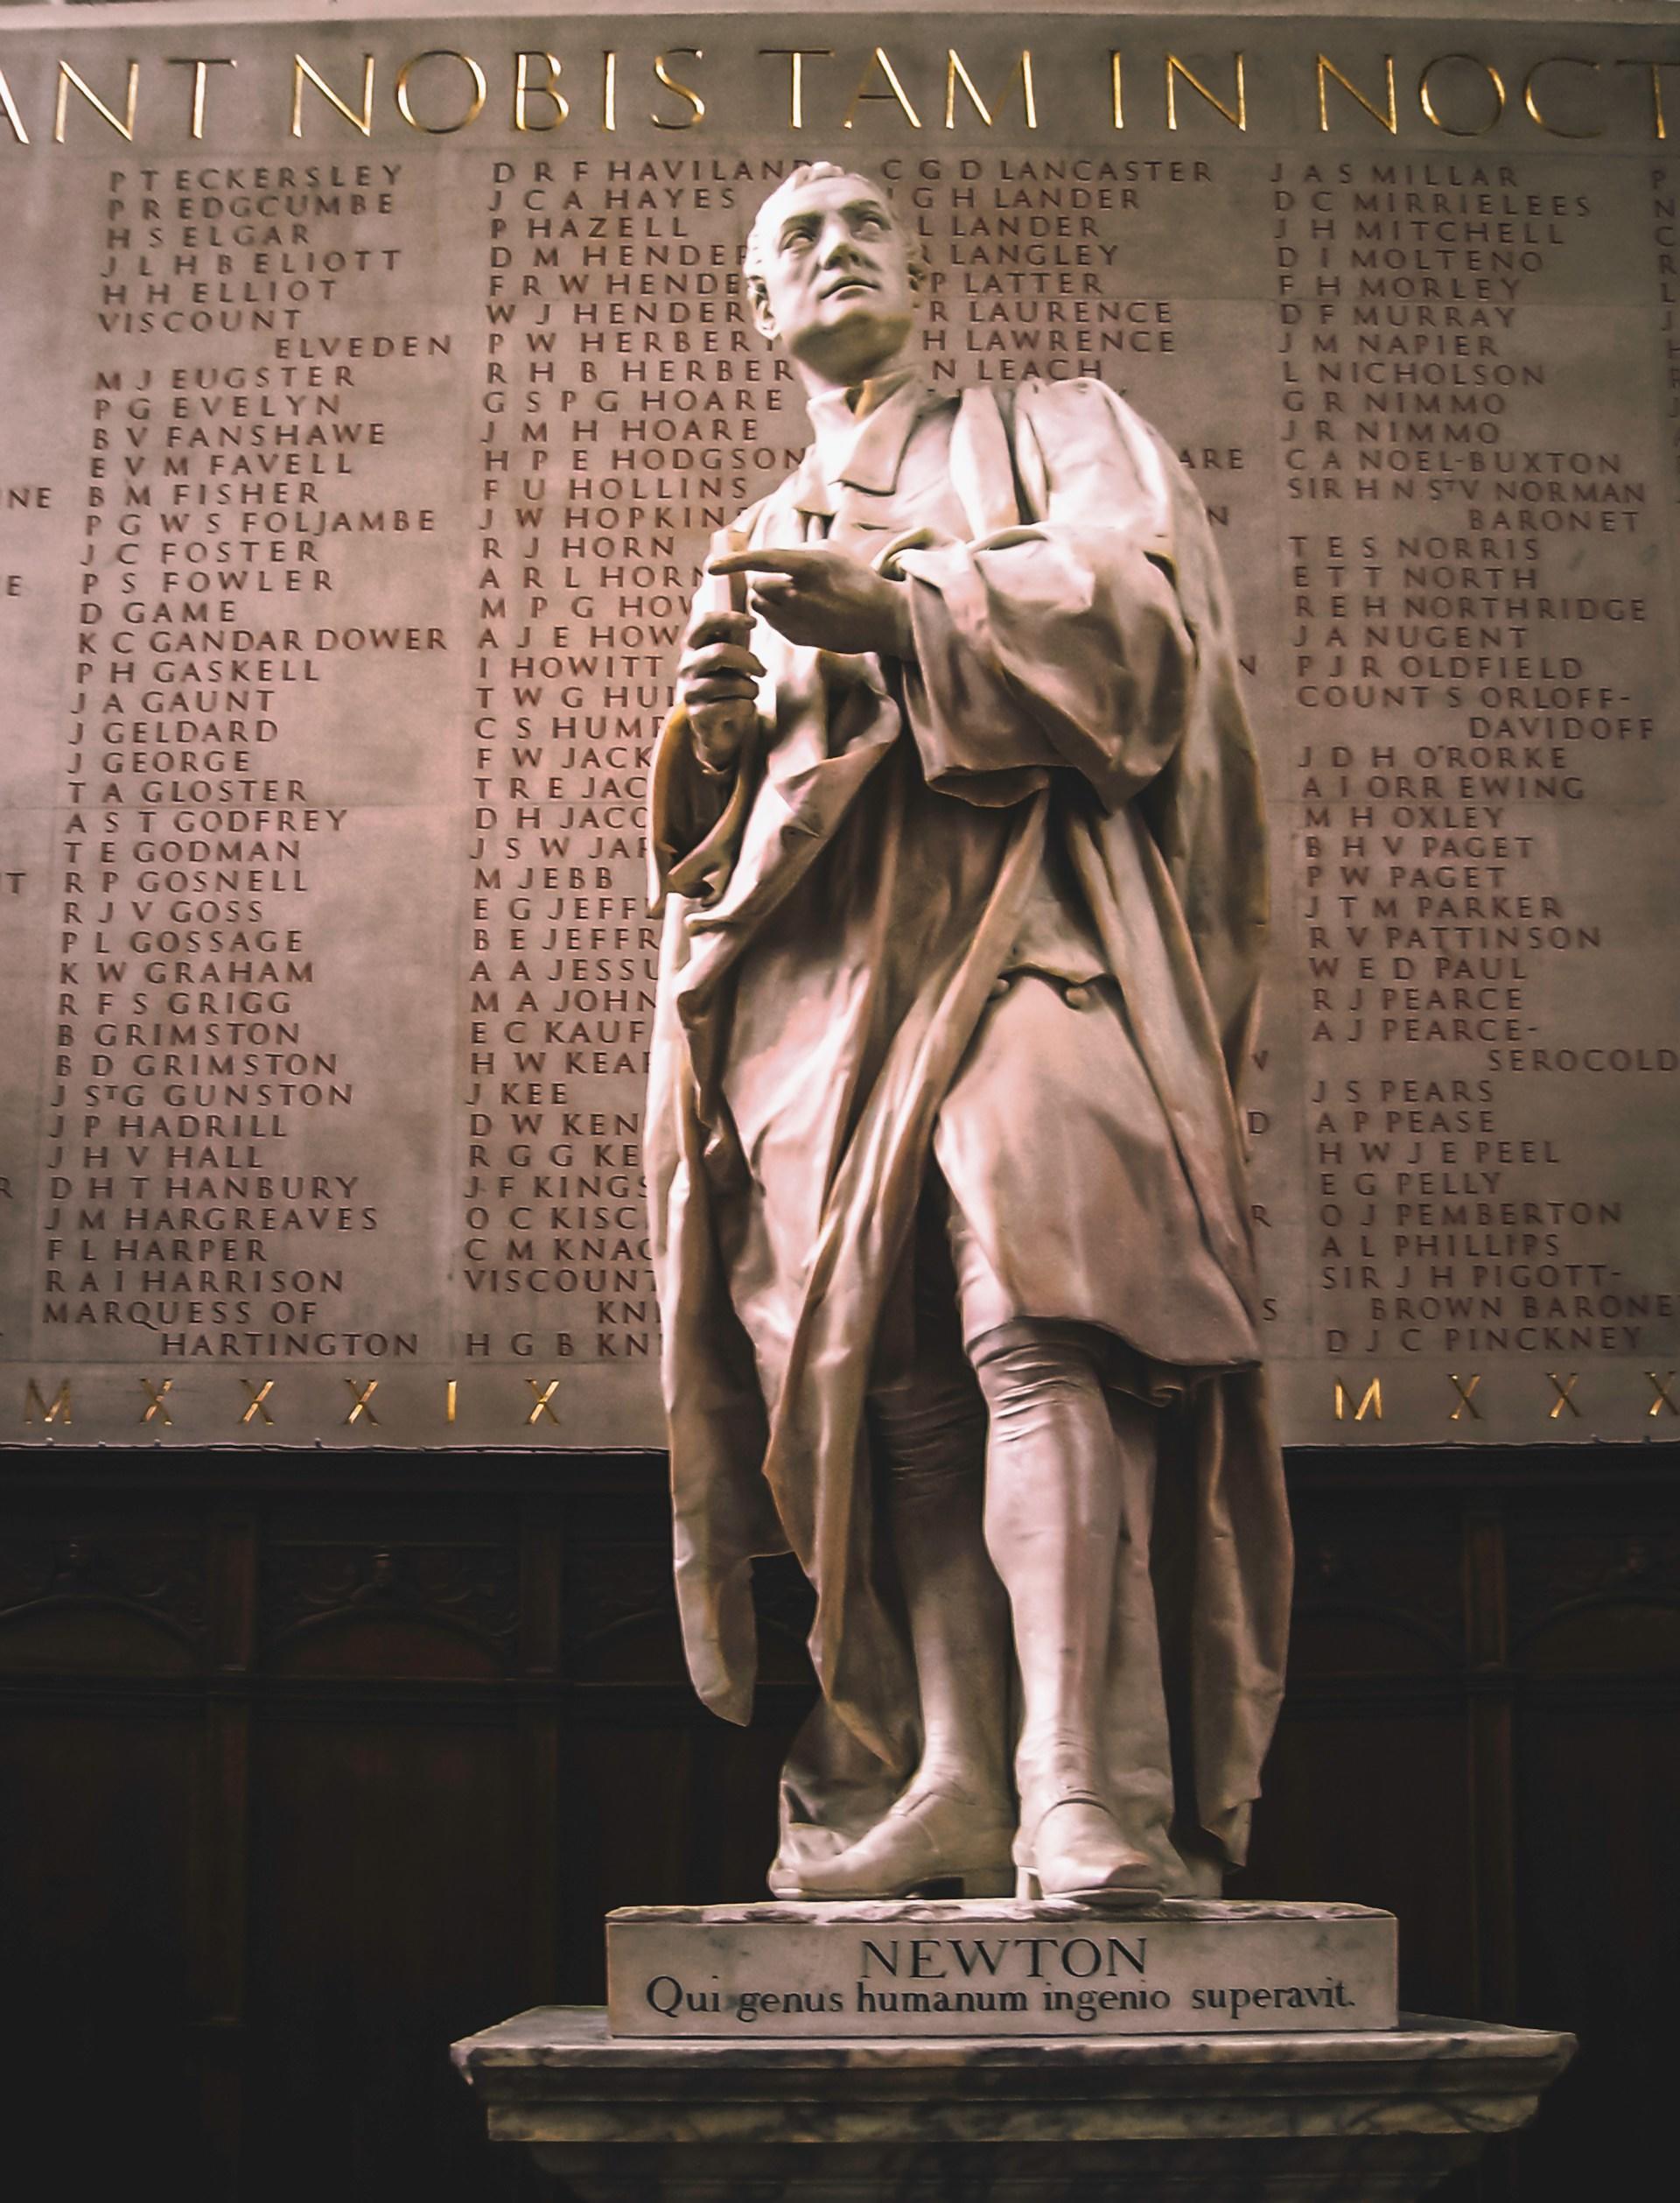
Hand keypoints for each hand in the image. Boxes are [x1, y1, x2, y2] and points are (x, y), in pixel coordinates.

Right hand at [677, 609, 763, 771]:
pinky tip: (744, 708)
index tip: (754, 623)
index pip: (704, 622)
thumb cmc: (728, 684)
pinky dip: (746, 707)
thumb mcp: (732, 655)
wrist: (719, 727)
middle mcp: (687, 666)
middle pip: (719, 653)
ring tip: (751, 693)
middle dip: (748, 661)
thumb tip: (746, 593)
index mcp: (693, 646)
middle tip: (762, 671)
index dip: (729, 619)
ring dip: (749, 689)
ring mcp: (690, 692)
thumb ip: (734, 632)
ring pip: (728, 683)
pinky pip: (731, 707)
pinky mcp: (698, 716)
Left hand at [708, 548, 913, 659]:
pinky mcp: (798, 638)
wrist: (882, 617)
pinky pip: (771, 623)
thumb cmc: (857, 578)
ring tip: (792, 597)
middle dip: (762, 583)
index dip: (734, 562)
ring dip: (767, 600)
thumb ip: (796, 551)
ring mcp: (798, 619)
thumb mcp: (830, 551)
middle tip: (784, 582)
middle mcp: (799, 593)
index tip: (711, 566)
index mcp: (808, 566)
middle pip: (757, 586)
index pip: (762, 561)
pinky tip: (800, 612)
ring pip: (760, 607)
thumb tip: (768, 556)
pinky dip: (777, 616)